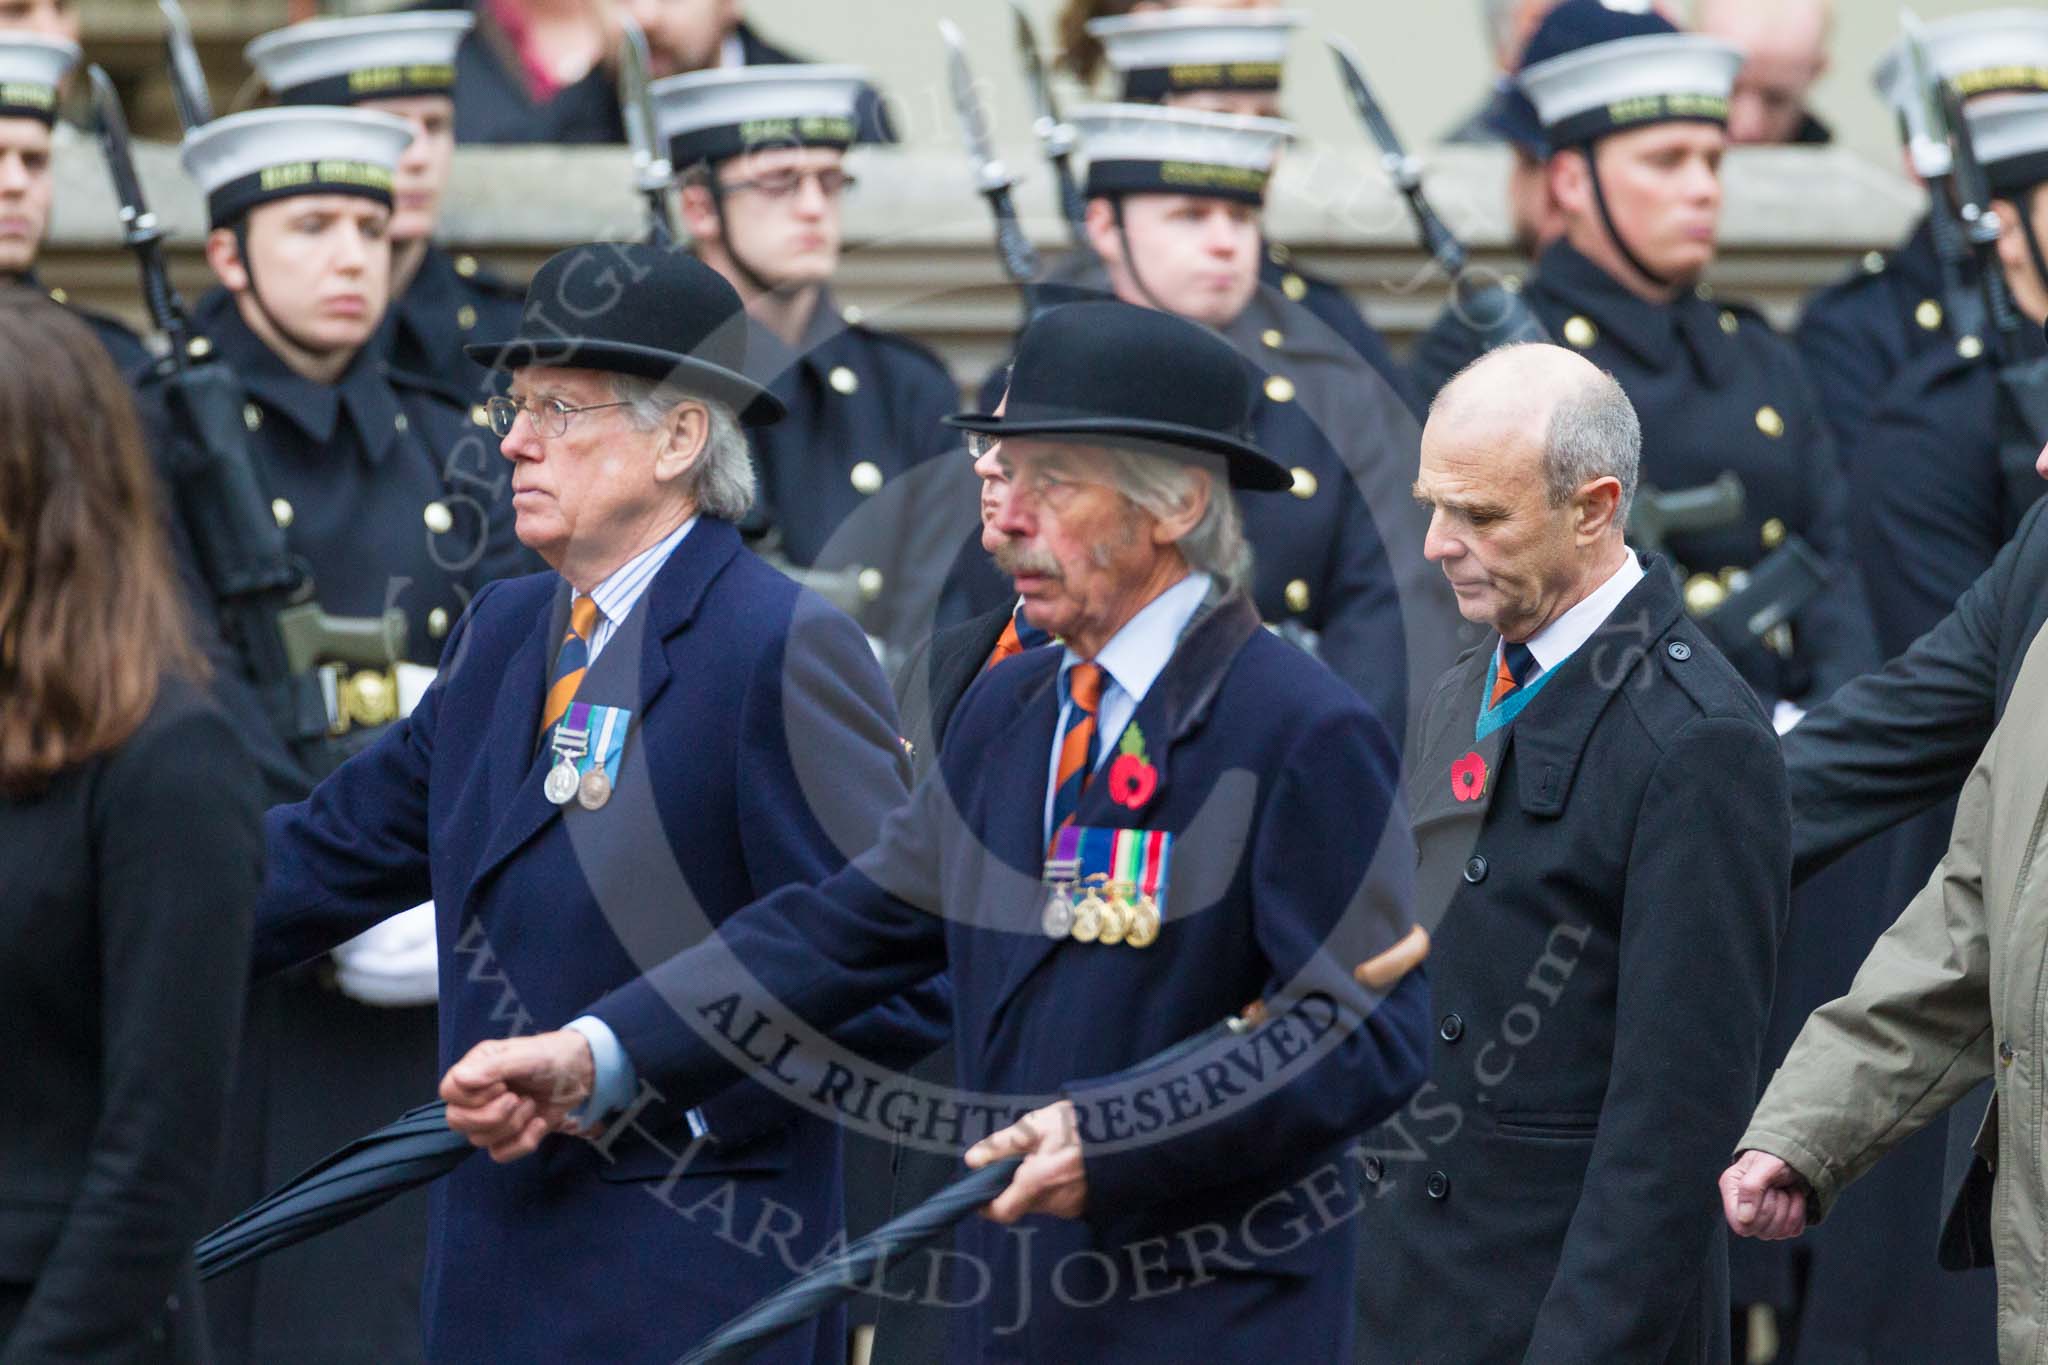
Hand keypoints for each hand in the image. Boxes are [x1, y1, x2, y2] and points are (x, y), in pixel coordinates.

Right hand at [439, 1031, 596, 1162]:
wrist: (584, 1073)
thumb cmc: (553, 1056)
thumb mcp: (527, 1056)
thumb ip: (494, 1067)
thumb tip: (460, 1080)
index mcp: (476, 1068)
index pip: (448, 1091)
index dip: (472, 1096)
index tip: (502, 1086)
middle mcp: (477, 1094)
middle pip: (456, 1120)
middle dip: (491, 1115)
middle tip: (517, 1099)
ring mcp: (491, 1116)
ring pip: (478, 1140)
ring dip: (513, 1125)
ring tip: (532, 1105)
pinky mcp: (509, 1135)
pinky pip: (499, 1154)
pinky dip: (522, 1142)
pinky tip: (539, 1123)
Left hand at [965, 1100, 1087, 1221]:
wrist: (1127, 1129)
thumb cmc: (1077, 1124)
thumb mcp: (1035, 1126)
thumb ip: (1002, 1144)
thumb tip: (972, 1161)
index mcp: (1037, 1183)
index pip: (1002, 1212)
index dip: (987, 1206)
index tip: (982, 1192)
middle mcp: (1054, 1203)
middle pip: (1022, 1205)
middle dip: (1016, 1186)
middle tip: (1023, 1159)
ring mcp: (1074, 1207)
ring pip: (1042, 1202)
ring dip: (1038, 1186)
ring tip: (1049, 1157)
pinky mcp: (1088, 1205)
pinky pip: (1061, 1201)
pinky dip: (1056, 1188)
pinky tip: (1066, 1166)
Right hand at [1720, 1150, 1809, 1239]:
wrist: (1793, 1156)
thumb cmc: (1775, 1155)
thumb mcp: (1764, 1165)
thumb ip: (1750, 1188)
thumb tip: (1743, 1219)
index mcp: (1732, 1190)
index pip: (1739, 1225)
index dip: (1756, 1215)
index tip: (1766, 1193)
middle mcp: (1744, 1207)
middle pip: (1760, 1231)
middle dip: (1777, 1208)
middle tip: (1778, 1187)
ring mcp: (1763, 1218)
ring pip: (1778, 1233)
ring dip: (1790, 1209)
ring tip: (1787, 1190)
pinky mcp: (1780, 1222)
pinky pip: (1792, 1231)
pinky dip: (1799, 1213)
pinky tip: (1793, 1197)